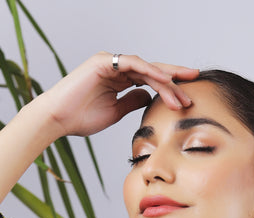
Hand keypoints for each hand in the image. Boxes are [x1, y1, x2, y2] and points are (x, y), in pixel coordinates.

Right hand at [44, 51, 200, 137]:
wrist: (57, 119)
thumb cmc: (80, 118)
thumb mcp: (114, 112)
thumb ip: (132, 102)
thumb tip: (149, 97)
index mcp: (118, 78)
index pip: (149, 79)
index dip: (168, 87)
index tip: (186, 97)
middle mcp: (116, 67)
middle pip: (151, 70)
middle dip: (174, 77)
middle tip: (195, 81)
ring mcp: (110, 62)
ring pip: (146, 68)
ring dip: (165, 81)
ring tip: (181, 95)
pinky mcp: (104, 61)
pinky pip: (133, 64)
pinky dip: (150, 72)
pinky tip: (164, 81)